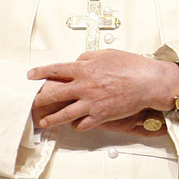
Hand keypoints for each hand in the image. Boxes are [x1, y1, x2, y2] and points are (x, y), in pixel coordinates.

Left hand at [29, 49, 178, 130]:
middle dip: (38, 99)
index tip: (30, 75)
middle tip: (31, 102)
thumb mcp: (107, 54)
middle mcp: (84, 86)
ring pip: (63, 114)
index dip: (40, 72)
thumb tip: (77, 61)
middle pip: (53, 94)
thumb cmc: (131, 65)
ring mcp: (91, 103)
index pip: (55, 69)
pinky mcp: (100, 116)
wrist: (148, 82)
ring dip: (51, 119)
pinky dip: (76, 124)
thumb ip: (88, 57)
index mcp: (85, 68)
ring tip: (44, 122)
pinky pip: (81, 124)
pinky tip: (74, 123)